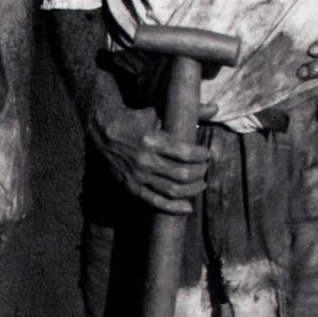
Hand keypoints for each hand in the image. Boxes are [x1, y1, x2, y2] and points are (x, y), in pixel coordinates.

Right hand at [89, 74, 208, 213]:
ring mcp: (138, 176)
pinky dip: (174, 208)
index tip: (206, 154)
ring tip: (200, 184)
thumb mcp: (156, 112)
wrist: (102, 131)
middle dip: (199, 173)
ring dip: (192, 190)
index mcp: (152, 140)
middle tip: (204, 169)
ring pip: (173, 190)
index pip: (185, 154)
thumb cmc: (132, 119)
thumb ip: (188, 111)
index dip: (201, 156)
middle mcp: (145, 160)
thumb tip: (216, 108)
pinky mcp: (131, 187)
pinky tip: (187, 207)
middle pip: (182, 174)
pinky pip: (156, 203)